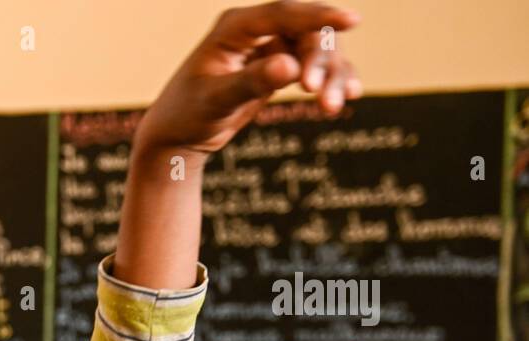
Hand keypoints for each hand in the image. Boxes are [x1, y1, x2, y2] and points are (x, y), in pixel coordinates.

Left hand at [135, 1, 362, 157]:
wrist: (177, 136)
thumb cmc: (186, 115)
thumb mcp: (215, 101)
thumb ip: (251, 83)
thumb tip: (290, 66)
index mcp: (234, 27)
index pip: (283, 13)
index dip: (318, 16)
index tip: (352, 21)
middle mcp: (255, 30)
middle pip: (306, 32)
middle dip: (321, 61)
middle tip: (319, 96)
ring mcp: (269, 46)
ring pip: (315, 50)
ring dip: (331, 75)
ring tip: (331, 108)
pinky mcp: (278, 66)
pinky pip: (314, 67)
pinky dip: (331, 80)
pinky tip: (348, 95)